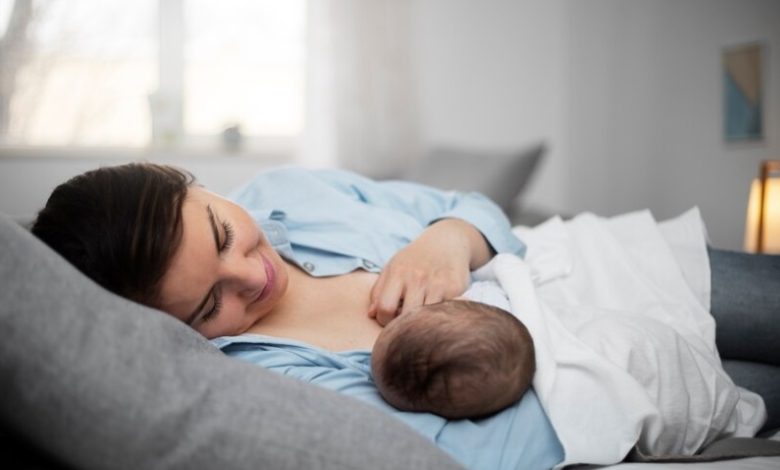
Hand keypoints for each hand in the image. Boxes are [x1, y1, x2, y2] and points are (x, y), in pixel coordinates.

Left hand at [367, 218, 491, 325]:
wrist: (447, 242)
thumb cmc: (414, 259)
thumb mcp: (392, 267)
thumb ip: (378, 291)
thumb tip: (371, 314)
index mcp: (398, 273)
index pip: (385, 308)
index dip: (384, 320)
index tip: (390, 319)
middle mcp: (418, 278)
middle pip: (406, 316)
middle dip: (404, 325)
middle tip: (406, 322)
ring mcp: (438, 284)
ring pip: (425, 318)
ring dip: (422, 322)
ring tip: (420, 317)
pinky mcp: (456, 290)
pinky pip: (443, 313)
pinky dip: (438, 316)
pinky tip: (436, 309)